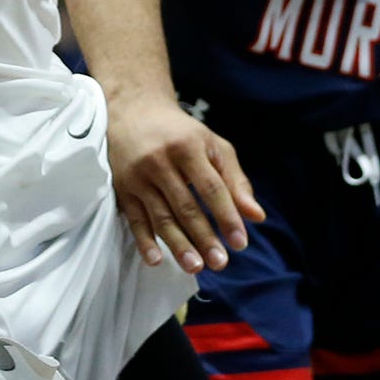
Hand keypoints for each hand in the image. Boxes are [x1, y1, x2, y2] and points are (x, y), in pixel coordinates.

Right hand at [106, 97, 264, 273]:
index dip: (226, 216)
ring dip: (178, 245)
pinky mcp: (122, 188)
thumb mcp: (212, 146)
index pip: (211, 188)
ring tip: (195, 267)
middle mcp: (160, 161)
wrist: (133, 111)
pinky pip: (134, 219)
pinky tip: (156, 260)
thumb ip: (235, 180)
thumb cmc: (181, 133)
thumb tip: (256, 216)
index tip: (240, 242)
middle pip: (185, 206)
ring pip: (160, 216)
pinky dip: (144, 241)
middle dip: (204, 237)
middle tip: (220, 263)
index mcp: (187, 147)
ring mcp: (138, 176)